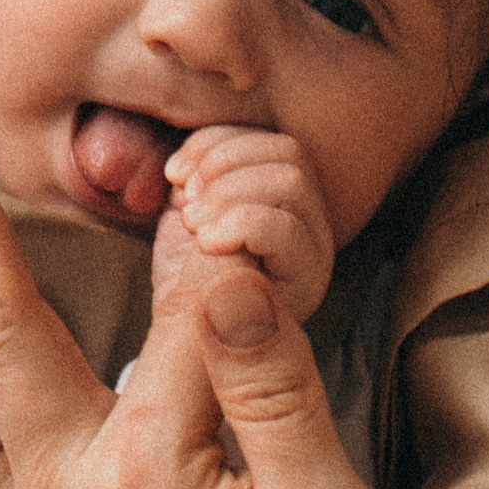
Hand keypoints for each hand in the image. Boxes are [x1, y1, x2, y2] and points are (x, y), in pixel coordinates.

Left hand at [164, 126, 334, 323]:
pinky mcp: (306, 282)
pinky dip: (239, 222)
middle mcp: (310, 219)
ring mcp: (315, 249)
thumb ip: (198, 177)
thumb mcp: (188, 214)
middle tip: (188, 202)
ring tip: (196, 225)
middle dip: (225, 165)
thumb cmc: (186, 280)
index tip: (173, 172)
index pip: (268, 141)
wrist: (184, 346)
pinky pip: (285, 229)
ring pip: (291, 180)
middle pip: (288, 153)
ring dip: (230, 192)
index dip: (216, 143)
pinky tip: (207, 243)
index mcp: (284, 195)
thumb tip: (188, 160)